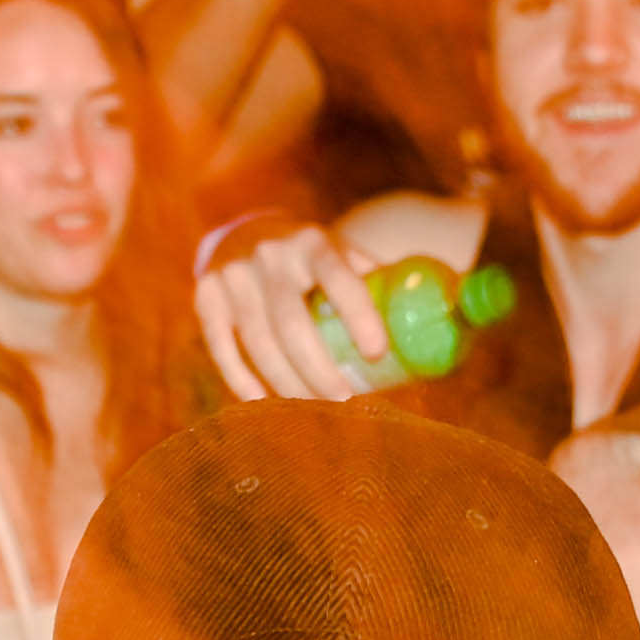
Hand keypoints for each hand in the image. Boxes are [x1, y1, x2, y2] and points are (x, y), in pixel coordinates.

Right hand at [193, 219, 379, 402]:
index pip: (338, 278)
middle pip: (293, 326)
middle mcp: (270, 254)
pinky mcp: (206, 294)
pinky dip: (242, 380)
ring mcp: (233, 274)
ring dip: (287, 384)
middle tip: (343, 401)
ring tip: (312, 407)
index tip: (376, 354)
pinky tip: (263, 401)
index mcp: (313, 241)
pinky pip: (222, 347)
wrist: (243, 232)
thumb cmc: (309, 257)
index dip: (358, 317)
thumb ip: (371, 279)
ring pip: (259, 343)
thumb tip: (434, 312)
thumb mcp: (338, 253)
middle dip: (319, 371)